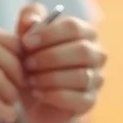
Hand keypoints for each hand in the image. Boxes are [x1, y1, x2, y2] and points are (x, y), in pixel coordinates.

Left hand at [16, 3, 105, 122]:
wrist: (34, 96)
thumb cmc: (34, 60)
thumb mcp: (26, 39)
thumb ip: (27, 22)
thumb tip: (31, 21)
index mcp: (85, 33)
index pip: (73, 27)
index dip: (48, 34)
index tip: (25, 42)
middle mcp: (97, 54)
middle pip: (82, 51)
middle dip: (50, 57)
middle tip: (27, 64)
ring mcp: (96, 79)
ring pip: (81, 76)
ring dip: (51, 77)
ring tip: (30, 80)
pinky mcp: (90, 101)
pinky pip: (78, 99)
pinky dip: (54, 95)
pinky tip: (37, 93)